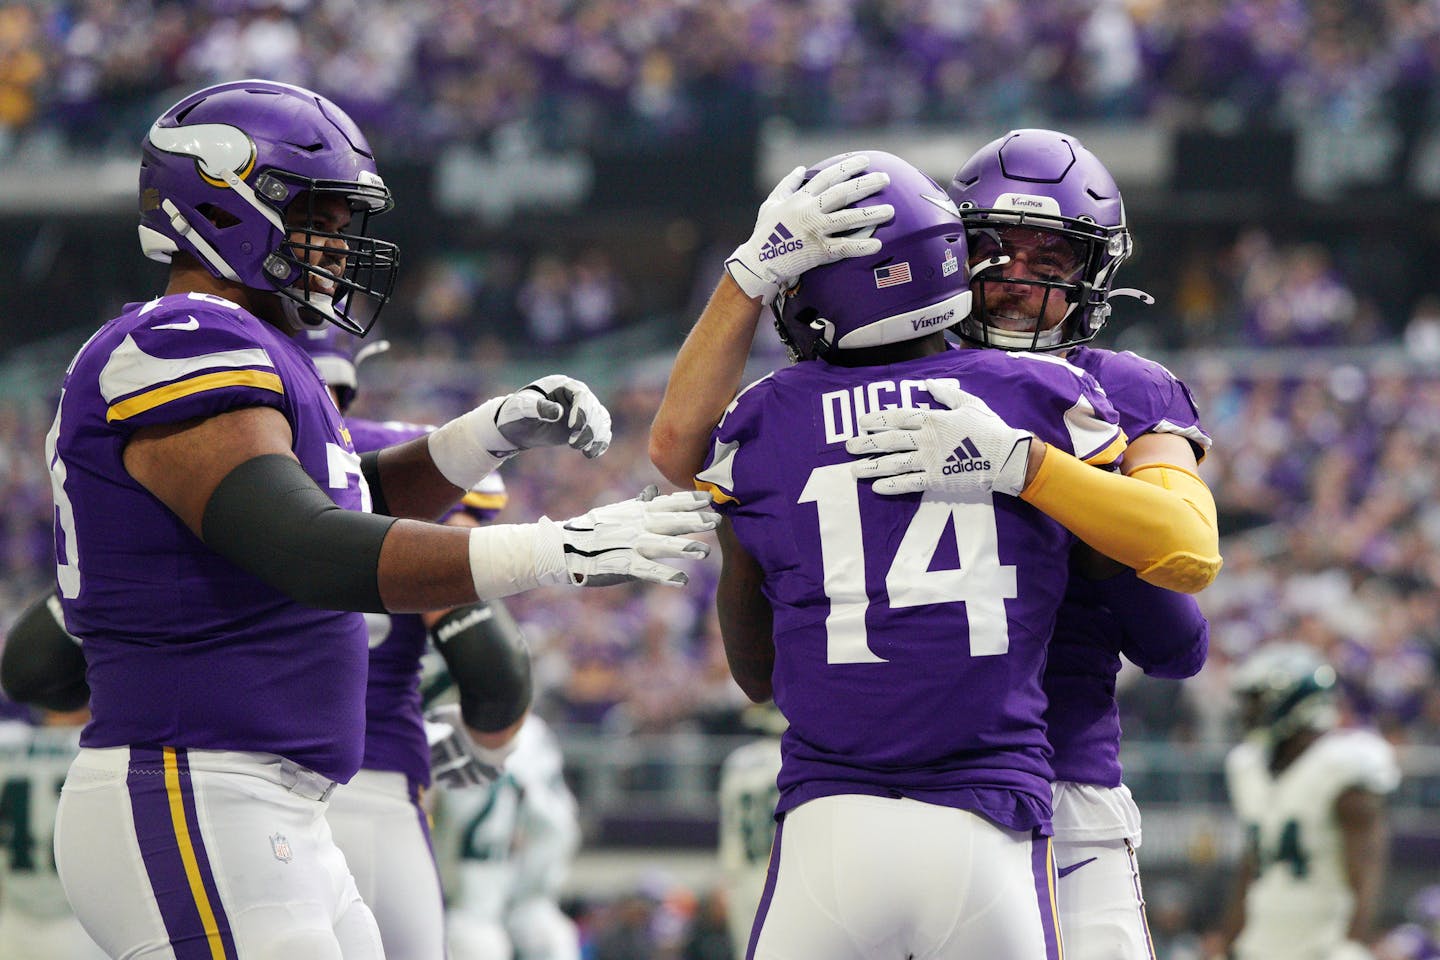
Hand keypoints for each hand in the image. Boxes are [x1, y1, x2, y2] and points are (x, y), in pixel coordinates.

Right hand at [424, 703, 510, 788]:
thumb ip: (438, 715)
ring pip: (463, 772)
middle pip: (452, 760)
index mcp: (465, 736)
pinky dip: (462, 784)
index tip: (422, 757)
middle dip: (438, 766)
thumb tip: (425, 717)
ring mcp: (482, 760)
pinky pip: (476, 781)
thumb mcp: (452, 716)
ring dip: (449, 776)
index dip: (434, 752)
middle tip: (425, 771)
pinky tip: (449, 786)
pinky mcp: (490, 771)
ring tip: (436, 780)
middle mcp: (473, 748)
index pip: (446, 746)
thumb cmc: (473, 724)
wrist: (496, 735)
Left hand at [429, 374, 611, 489]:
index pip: (581, 395)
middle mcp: (576, 396)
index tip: (572, 427)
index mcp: (563, 386)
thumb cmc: (516, 412)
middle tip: (573, 444)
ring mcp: (581, 412)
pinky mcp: (583, 426)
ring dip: (597, 436)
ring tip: (585, 451)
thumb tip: (558, 412)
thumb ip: (537, 408)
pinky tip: (592, 453)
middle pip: (594, 409)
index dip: (582, 410)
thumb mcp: (522, 408)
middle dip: (589, 427)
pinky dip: (601, 442)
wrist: (515, 426)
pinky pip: (600, 431)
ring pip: (600, 420)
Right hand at [546, 488, 718, 586]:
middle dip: (695, 520)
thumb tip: (653, 490)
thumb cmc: (591, 529)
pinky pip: (647, 571)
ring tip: (705, 551)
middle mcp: (636, 525)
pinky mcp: (622, 565)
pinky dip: (665, 575)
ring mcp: (629, 545)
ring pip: (661, 545)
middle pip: (670, 521)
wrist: (562, 547)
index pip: (668, 503)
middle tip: (718, 520)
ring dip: (684, 547)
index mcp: (636, 512)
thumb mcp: (616, 511)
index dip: (690, 500)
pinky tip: (682, 580)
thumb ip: (638, 503)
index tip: (711, 497)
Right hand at [725, 155, 894, 304]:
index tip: (865, 161)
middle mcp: (810, 211)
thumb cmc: (764, 232)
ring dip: (871, 214)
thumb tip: (801, 168)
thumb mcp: (771, 203)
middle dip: (865, 184)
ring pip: (848, 219)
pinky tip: (878, 244)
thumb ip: (787, 184)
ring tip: (891, 210)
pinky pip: (844, 247)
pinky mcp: (819, 251)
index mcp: (800, 198)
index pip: (828, 177)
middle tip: (886, 179)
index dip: (847, 167)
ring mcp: (815, 231)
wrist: (758, 261)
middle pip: (842, 193)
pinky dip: (861, 246)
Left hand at [846, 378, 1033, 498]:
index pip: (898, 417)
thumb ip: (947, 395)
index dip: (878, 419)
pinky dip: (892, 485)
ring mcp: (930, 460)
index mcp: (933, 419)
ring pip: (894, 463)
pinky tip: (876, 487)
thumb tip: (928, 384)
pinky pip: (909, 483)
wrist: (1006, 457)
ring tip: (854, 470)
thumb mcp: (970, 404)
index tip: (861, 421)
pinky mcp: (936, 480)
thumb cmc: (990, 429)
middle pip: (889, 440)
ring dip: (872, 467)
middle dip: (867, 443)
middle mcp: (926, 439)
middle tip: (848, 446)